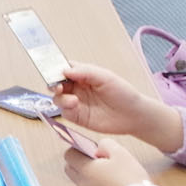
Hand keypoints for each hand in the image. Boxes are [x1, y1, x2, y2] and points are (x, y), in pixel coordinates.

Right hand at [55, 63, 180, 151]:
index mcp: (83, 75)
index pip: (64, 68)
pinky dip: (65, 108)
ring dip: (60, 97)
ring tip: (73, 100)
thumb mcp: (106, 77)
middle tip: (57, 86)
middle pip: (57, 83)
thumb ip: (86, 72)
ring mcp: (76, 102)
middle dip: (53, 83)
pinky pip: (64, 112)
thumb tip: (65, 70)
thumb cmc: (123, 93)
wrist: (133, 115)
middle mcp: (77, 88)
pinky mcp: (78, 117)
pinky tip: (75, 105)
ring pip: (58, 98)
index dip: (56, 68)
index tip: (53, 70)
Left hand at [64, 144, 150, 185]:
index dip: (78, 149)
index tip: (91, 149)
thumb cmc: (129, 177)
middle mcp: (82, 185)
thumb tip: (98, 148)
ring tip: (109, 174)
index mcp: (85, 169)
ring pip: (81, 183)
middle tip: (98, 160)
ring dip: (89, 177)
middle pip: (71, 170)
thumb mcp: (120, 152)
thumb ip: (105, 144)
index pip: (68, 155)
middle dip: (80, 162)